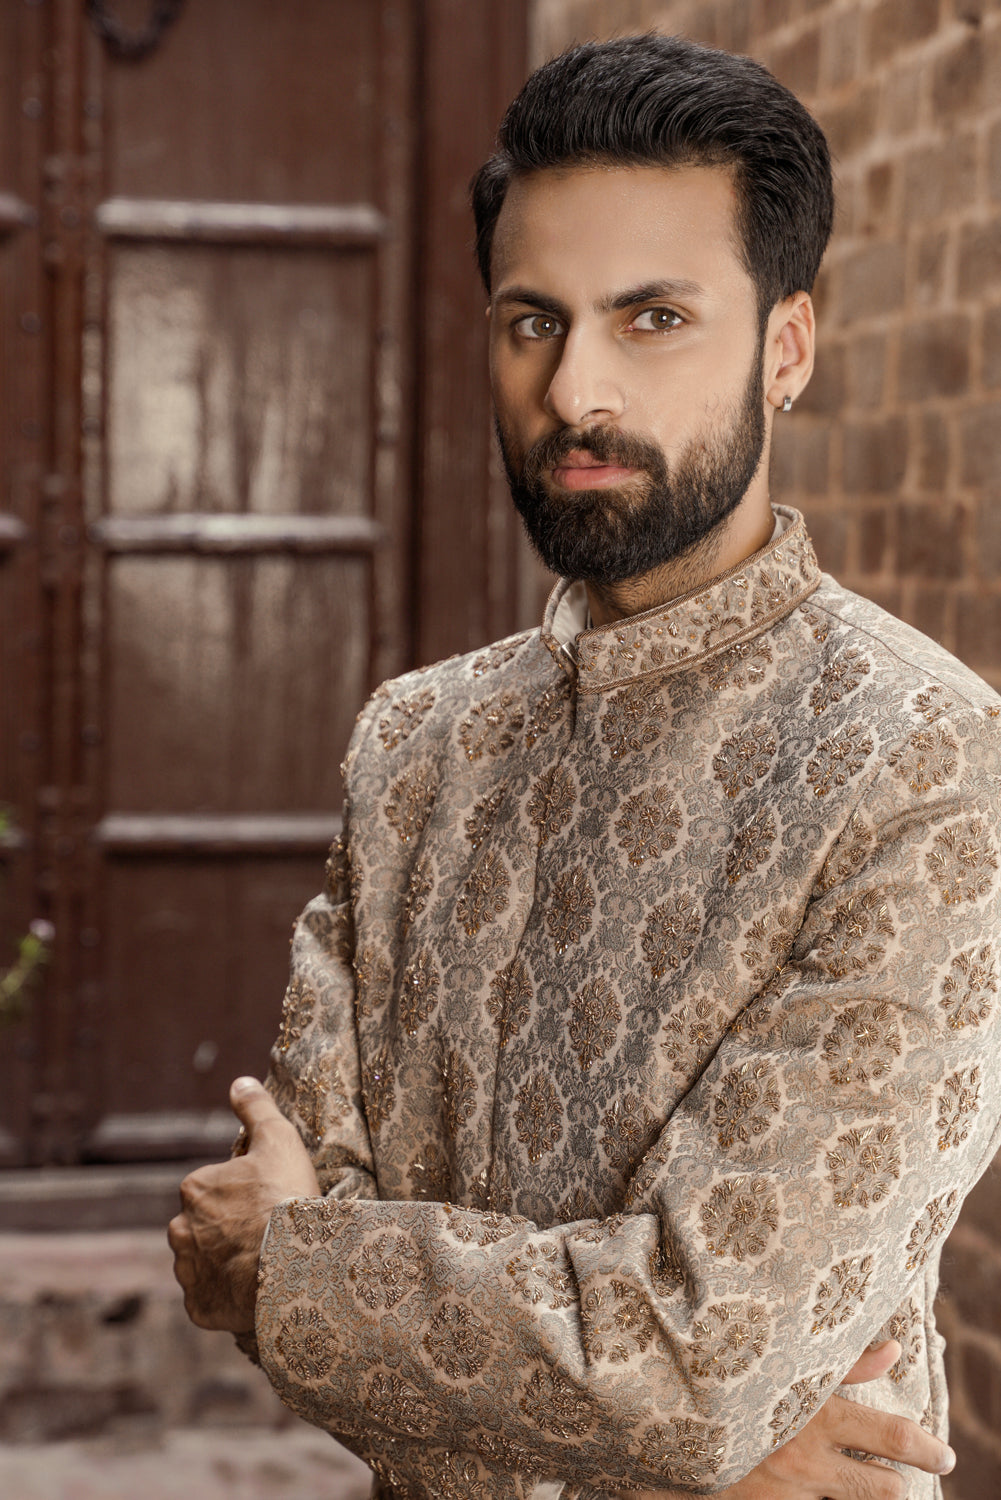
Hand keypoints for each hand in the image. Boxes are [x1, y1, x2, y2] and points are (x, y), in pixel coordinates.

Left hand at [168, 1076, 319, 1332]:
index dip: (241, 1193)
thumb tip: (239, 1082)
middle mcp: (180, 1229)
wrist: (293, 1265)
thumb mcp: (279, 1139)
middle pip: (203, 1225)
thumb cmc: (286, 1197)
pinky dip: (225, 1296)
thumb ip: (256, 1108)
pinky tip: (253, 1290)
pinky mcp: (199, 1308)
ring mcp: (188, 1272)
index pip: (211, 1187)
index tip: (266, 1199)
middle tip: (265, 1233)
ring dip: (223, 1262)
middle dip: (225, 1228)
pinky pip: (209, 1299)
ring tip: (262, 1264)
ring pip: (202, 1262)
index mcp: (194, 1188)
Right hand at [617, 1340, 955, 1499]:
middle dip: (898, 1481)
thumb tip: (894, 1351)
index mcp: (813, 1413)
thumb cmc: (727, 1381)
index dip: (924, 1447)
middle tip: (907, 1473)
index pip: (890, 1436)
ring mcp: (787, 1493)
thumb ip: (842, 1363)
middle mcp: (806, 1460)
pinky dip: (822, 1497)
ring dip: (861, 1490)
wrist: (660, 1420)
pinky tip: (813, 1484)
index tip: (943, 1453)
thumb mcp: (783, 1365)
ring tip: (860, 1476)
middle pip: (881, 1486)